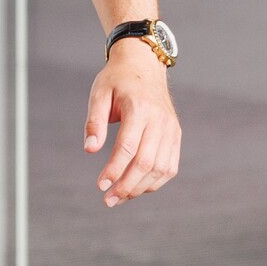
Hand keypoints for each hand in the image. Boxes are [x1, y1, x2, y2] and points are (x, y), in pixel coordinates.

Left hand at [85, 44, 180, 207]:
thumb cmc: (117, 80)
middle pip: (146, 162)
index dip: (114, 170)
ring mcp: (171, 129)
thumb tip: (90, 150)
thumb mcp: (99, 93)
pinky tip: (137, 188)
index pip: (128, 148)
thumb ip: (94, 122)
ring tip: (119, 197)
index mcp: (139, 109)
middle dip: (126, 186)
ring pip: (161, 169)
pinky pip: (170, 166)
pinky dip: (155, 182)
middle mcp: (159, 120)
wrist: (144, 65)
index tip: (100, 185)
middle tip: (108, 200)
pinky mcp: (175, 135)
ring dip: (140, 188)